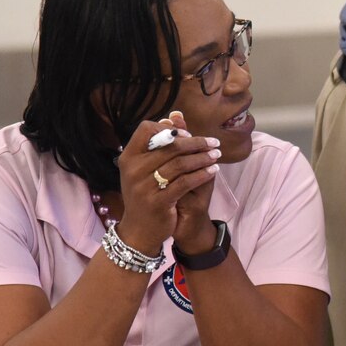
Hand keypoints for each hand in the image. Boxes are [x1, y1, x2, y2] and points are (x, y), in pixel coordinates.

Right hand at [116, 113, 219, 253]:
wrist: (139, 230)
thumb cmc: (146, 193)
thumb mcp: (147, 168)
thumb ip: (162, 143)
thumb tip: (176, 116)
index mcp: (128, 157)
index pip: (146, 130)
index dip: (168, 129)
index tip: (186, 135)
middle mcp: (133, 170)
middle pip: (170, 146)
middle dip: (196, 143)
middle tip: (214, 143)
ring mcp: (144, 187)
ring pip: (180, 164)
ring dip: (202, 157)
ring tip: (216, 156)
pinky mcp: (158, 202)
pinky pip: (185, 182)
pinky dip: (202, 174)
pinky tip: (213, 171)